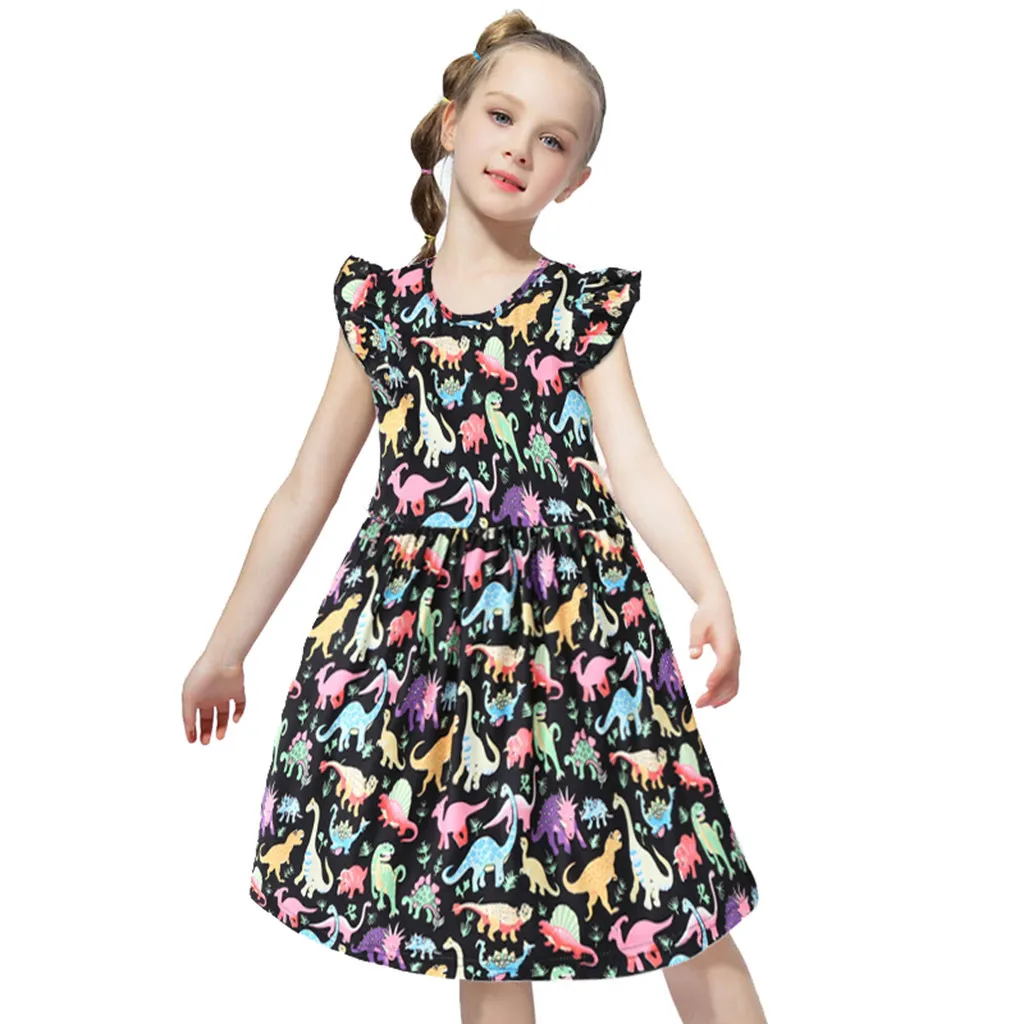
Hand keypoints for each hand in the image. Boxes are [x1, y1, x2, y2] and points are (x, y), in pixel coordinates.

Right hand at [182, 653, 245, 743]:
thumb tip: (189, 730)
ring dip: (222, 726)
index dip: (192, 729)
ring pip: (224, 713)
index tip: (193, 740)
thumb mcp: (188, 698)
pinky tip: (235, 719)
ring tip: (219, 737)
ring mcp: (224, 693)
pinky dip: (239, 713)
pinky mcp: (238, 690)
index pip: (193, 716)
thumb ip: (188, 716)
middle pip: (208, 717)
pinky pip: (240, 704)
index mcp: (196, 696)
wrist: (222, 661)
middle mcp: (210, 695)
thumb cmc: (202, 675)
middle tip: (206, 742)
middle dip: (206, 730)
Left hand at [688, 594, 740, 708]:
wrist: (718, 607)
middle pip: (730, 679)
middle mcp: (735, 654)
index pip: (724, 664)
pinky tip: (714, 702)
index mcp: (728, 644)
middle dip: (716, 694)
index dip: (717, 676)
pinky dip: (725, 694)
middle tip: (698, 703)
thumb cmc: (706, 616)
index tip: (706, 687)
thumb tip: (693, 656)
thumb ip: (695, 640)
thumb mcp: (697, 624)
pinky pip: (733, 683)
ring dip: (720, 697)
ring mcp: (736, 660)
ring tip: (703, 705)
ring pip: (733, 684)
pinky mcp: (732, 663)